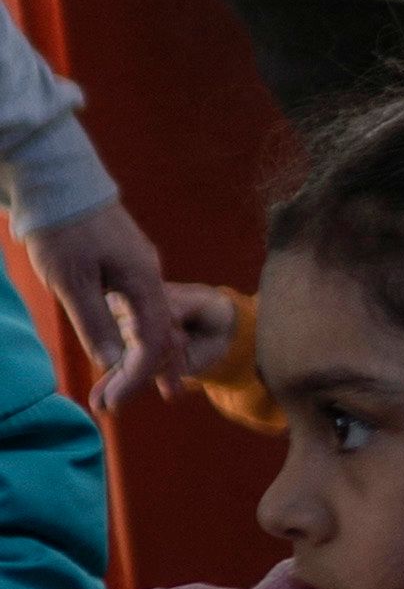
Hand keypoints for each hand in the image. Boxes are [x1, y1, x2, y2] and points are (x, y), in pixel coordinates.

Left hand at [18, 200, 171, 409]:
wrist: (59, 185)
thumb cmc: (65, 233)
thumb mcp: (73, 283)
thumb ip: (95, 323)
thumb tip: (111, 362)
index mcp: (143, 282)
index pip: (154, 340)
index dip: (138, 375)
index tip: (115, 402)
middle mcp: (149, 275)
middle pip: (158, 333)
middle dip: (141, 373)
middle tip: (116, 403)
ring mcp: (138, 267)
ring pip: (148, 319)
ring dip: (134, 355)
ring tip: (115, 383)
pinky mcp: (123, 262)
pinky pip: (138, 305)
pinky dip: (130, 332)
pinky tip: (116, 343)